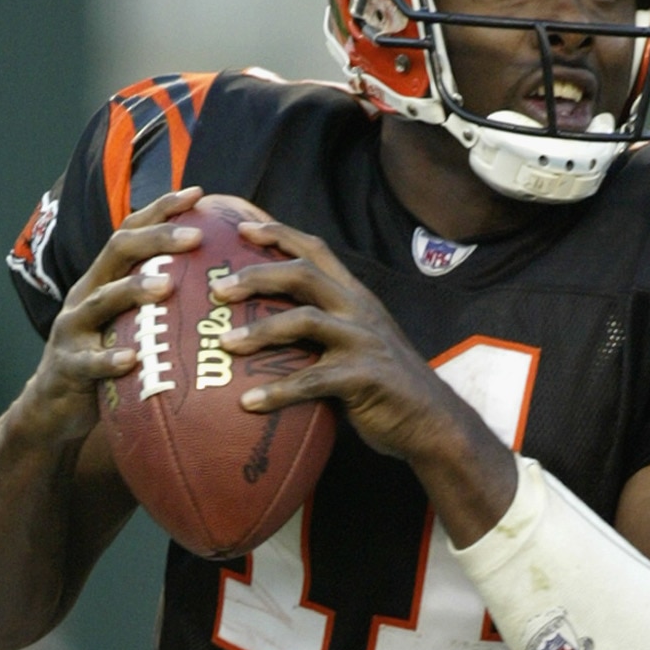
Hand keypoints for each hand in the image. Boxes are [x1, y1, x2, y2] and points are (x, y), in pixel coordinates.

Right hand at [17, 190, 205, 449]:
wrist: (52, 409)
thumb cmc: (105, 363)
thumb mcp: (129, 326)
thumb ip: (159, 305)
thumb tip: (220, 287)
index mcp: (103, 279)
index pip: (131, 232)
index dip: (161, 209)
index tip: (199, 194)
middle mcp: (85, 294)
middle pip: (117, 252)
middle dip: (156, 239)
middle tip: (196, 236)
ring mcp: (72, 329)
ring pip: (101, 301)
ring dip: (134, 290)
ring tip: (166, 285)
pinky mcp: (67, 368)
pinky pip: (89, 363)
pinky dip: (109, 360)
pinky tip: (132, 360)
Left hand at [215, 215, 517, 537]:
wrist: (432, 422)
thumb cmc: (385, 387)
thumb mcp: (357, 344)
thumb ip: (322, 331)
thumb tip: (268, 333)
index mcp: (355, 296)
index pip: (316, 250)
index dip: (279, 233)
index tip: (241, 227)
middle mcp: (359, 310)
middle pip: (303, 274)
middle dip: (257, 275)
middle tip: (217, 289)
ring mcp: (363, 341)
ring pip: (304, 321)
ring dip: (260, 331)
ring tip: (224, 344)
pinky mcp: (363, 377)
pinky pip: (311, 381)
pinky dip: (277, 392)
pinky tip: (247, 403)